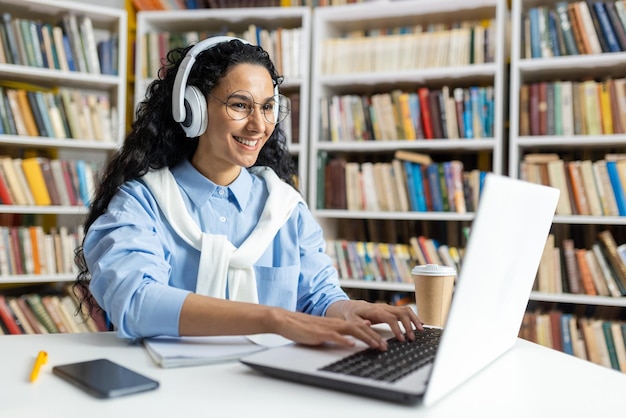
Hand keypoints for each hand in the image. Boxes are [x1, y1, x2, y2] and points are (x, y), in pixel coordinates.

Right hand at [271, 309, 387, 349]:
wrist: (286, 320)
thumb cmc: (303, 328)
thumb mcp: (324, 330)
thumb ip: (337, 333)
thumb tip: (351, 339)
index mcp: (337, 323)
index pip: (359, 327)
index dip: (372, 334)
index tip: (383, 343)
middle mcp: (335, 323)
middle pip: (360, 328)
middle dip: (374, 337)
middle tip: (385, 347)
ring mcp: (328, 327)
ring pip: (351, 330)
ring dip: (365, 338)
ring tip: (375, 346)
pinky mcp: (319, 333)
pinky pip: (334, 336)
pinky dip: (344, 340)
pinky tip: (351, 344)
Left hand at [326, 300, 423, 342]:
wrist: (351, 306)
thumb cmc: (352, 315)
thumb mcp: (353, 323)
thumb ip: (363, 329)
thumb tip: (374, 333)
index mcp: (375, 310)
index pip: (390, 318)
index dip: (397, 328)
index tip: (402, 339)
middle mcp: (384, 307)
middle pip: (401, 312)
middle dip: (409, 325)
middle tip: (412, 339)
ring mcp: (388, 307)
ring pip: (405, 310)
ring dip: (414, 320)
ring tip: (421, 330)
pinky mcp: (391, 310)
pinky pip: (405, 311)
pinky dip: (413, 317)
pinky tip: (419, 325)